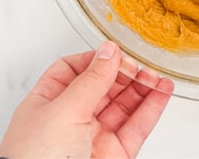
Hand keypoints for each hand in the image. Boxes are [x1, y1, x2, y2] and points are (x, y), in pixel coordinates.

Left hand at [0, 41, 172, 158]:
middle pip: (101, 87)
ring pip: (122, 106)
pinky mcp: (115, 154)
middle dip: (122, 72)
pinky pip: (136, 127)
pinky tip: (161, 93)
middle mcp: (69, 119)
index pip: (72, 71)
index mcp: (46, 103)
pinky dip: (151, 109)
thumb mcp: (63, 109)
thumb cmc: (36, 158)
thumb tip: (107, 53)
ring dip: (141, 88)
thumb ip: (90, 80)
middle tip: (140, 63)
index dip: (95, 60)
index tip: (114, 51)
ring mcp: (93, 137)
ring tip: (156, 75)